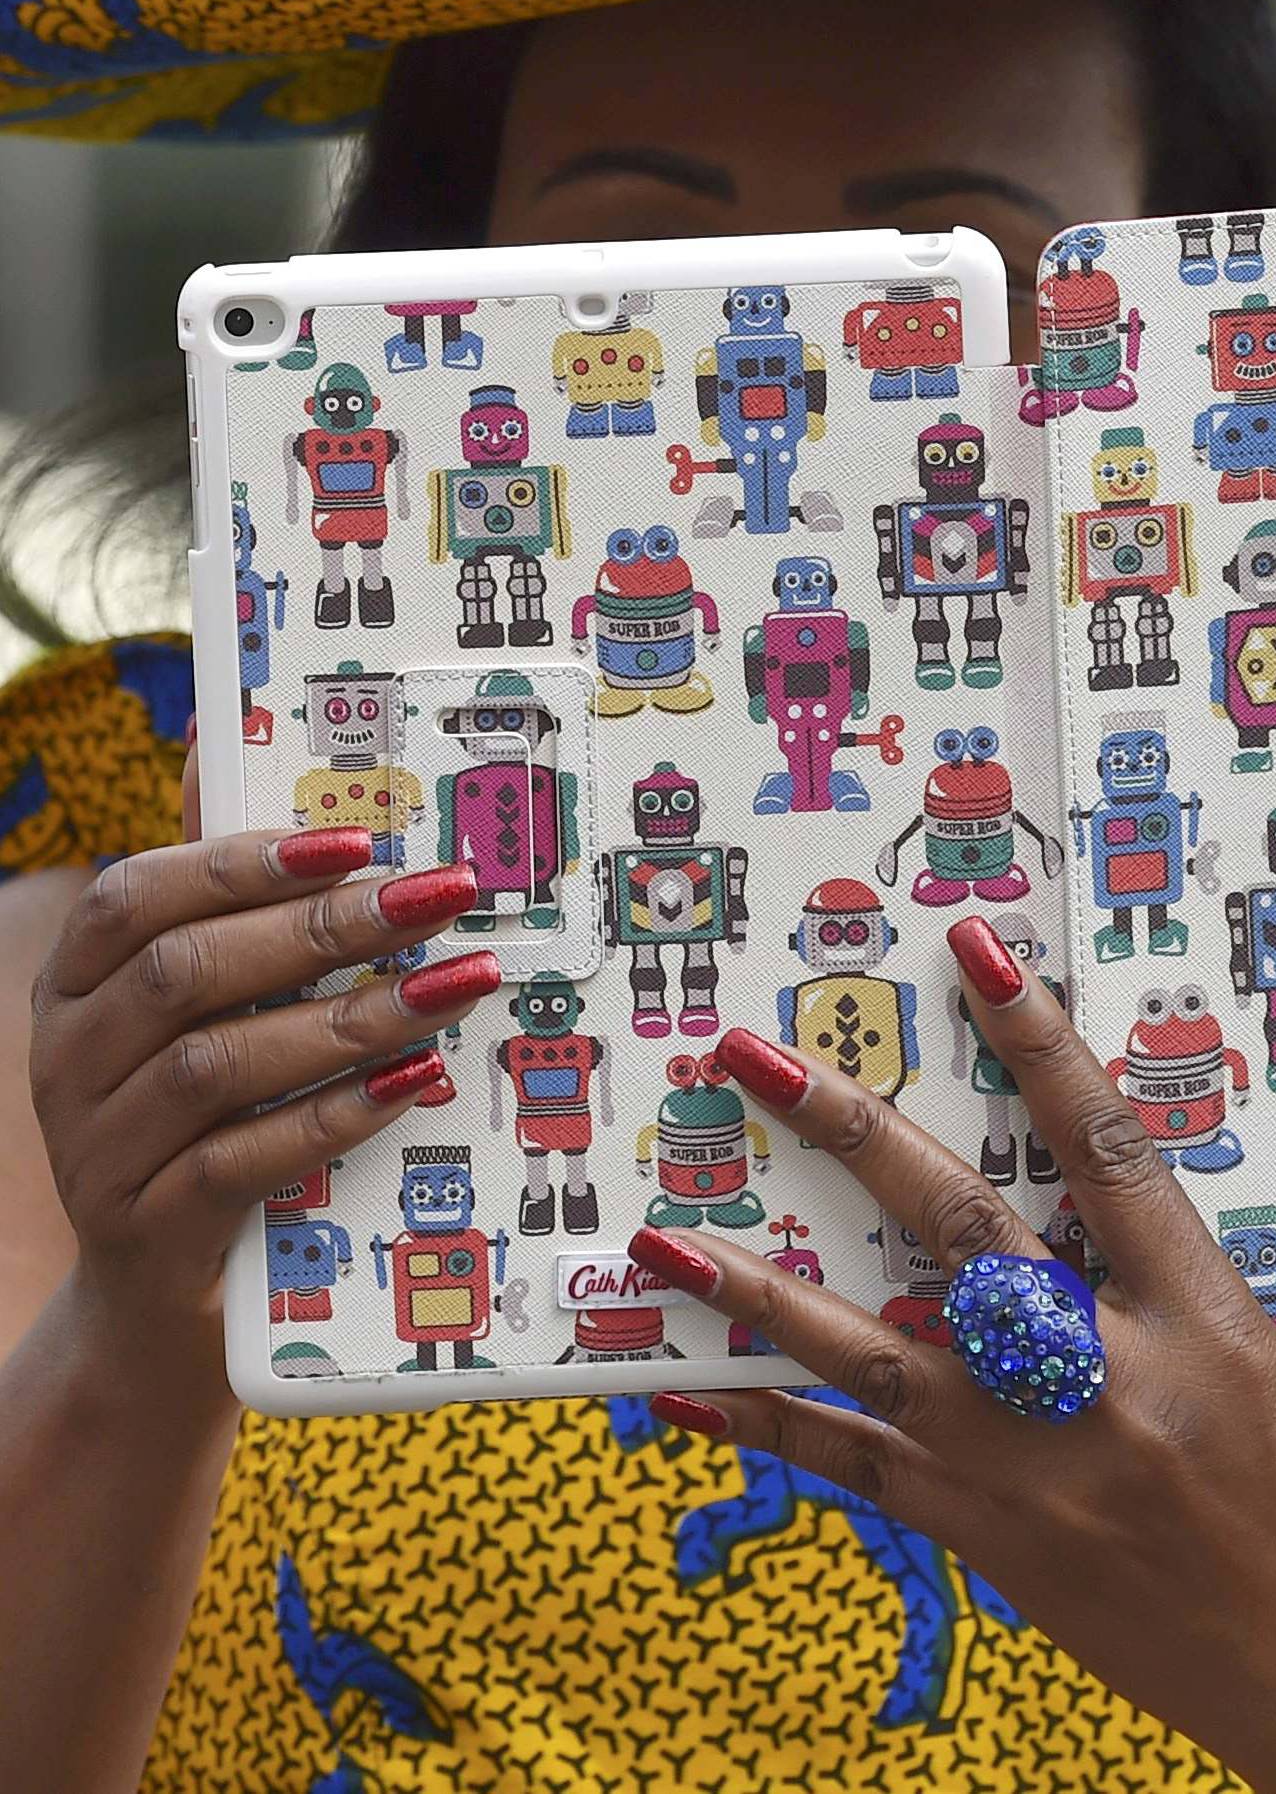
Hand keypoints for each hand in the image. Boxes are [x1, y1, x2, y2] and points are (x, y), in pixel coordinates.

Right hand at [29, 827, 499, 1359]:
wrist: (149, 1301)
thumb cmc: (192, 1113)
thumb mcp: (195, 1003)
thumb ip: (213, 885)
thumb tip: (216, 733)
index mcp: (74, 983)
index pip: (135, 895)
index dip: (239, 860)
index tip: (352, 842)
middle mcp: (67, 1060)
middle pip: (187, 973)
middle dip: (322, 929)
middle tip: (433, 900)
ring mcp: (96, 1151)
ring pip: (218, 1065)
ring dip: (346, 1020)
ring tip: (448, 989)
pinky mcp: (144, 1230)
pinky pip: (239, 1163)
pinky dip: (331, 1117)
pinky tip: (409, 1083)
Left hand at [638, 922, 1275, 1793]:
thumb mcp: (1264, 1355)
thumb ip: (1159, 1276)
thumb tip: (1058, 1198)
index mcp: (1197, 1310)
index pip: (1104, 1145)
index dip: (1038, 1041)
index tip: (974, 953)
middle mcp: (1101, 1376)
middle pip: (956, 1223)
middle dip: (847, 1127)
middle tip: (749, 1056)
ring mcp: (1030, 1462)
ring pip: (868, 1352)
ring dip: (757, 1288)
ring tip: (661, 1236)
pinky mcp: (989, 1534)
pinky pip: (856, 1465)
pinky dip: (771, 1421)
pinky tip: (693, 1387)